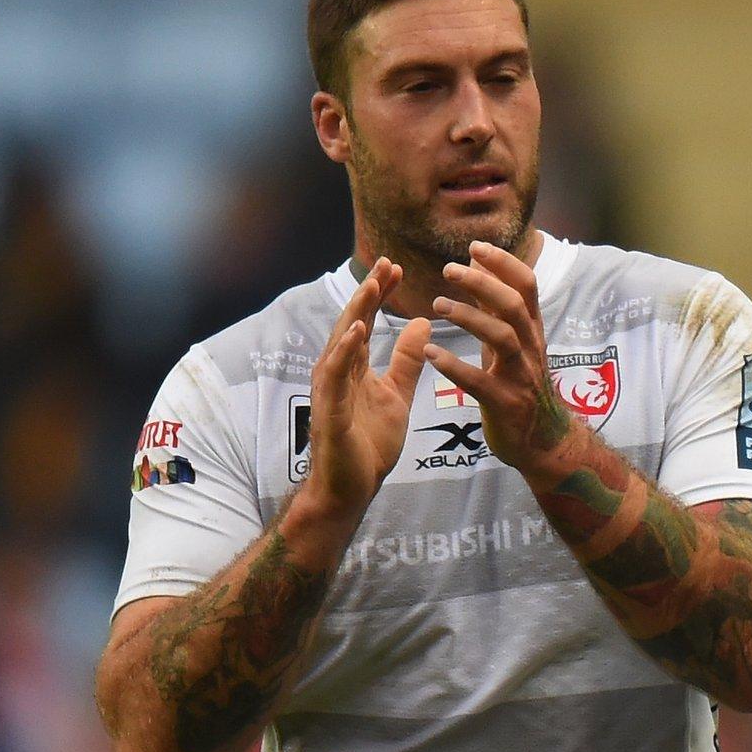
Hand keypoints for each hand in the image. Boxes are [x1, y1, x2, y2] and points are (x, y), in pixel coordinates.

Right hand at [301, 258, 432, 519]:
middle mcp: (337, 373)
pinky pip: (335, 376)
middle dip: (368, 293)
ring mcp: (330, 390)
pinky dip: (344, 351)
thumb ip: (406, 360)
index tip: (397, 268)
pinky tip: (356, 331)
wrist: (352, 488)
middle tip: (386, 263)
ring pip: (341, 344)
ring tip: (372, 286)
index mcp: (354, 368)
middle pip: (352, 323)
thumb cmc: (368, 444)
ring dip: (356, 313)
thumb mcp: (397, 394)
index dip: (379, 294)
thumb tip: (421, 322)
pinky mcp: (329, 411)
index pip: (366, 321)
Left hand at [424, 241, 577, 470]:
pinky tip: (430, 353)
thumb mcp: (511, 341)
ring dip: (469, 318)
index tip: (475, 247)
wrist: (542, 440)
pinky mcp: (505, 404)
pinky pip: (479, 382)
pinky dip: (454, 366)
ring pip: (502, 338)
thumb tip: (478, 264)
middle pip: (514, 306)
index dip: (503, 264)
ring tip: (437, 306)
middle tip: (449, 270)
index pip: (526, 286)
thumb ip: (494, 306)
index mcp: (532, 330)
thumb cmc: (521, 384)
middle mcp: (530, 348)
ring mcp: (521, 377)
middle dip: (483, 284)